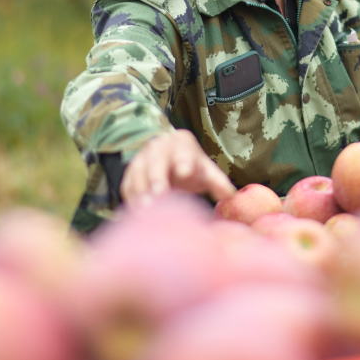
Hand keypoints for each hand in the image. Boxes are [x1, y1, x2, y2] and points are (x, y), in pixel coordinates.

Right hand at [120, 129, 235, 205]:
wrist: (165, 154)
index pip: (184, 152)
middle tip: (160, 194)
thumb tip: (232, 198)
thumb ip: (218, 183)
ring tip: (145, 209)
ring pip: (138, 174)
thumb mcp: (205, 170)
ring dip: (141, 190)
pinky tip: (135, 213)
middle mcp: (159, 149)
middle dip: (157, 177)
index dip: (184, 161)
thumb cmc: (190, 165)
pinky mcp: (129, 174)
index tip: (186, 171)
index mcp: (182, 145)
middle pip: (156, 162)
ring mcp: (142, 160)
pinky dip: (130, 198)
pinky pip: (127, 185)